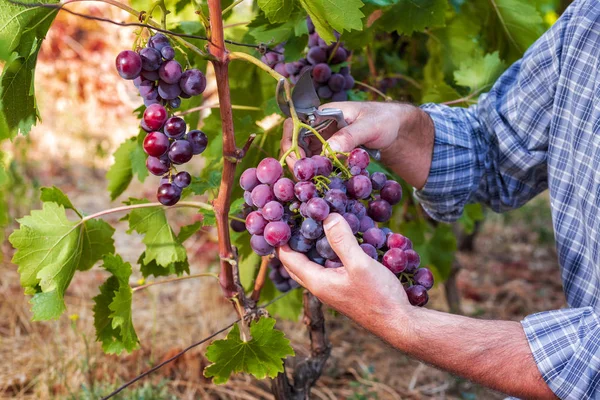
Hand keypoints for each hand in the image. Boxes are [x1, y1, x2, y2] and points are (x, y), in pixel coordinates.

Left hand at [277, 213, 409, 330]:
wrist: (400, 324)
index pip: (288, 258)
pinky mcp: (346, 289)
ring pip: (314, 265)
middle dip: (292, 242)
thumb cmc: (379, 297)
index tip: (281, 217)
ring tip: (315, 224)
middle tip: (295, 220)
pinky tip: (342, 240)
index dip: (281, 238)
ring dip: (311, 247)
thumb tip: (327, 216)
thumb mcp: (360, 265)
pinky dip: (328, 253)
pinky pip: (330, 268)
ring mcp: (333, 290)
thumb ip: (342, 241)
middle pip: (296, 263)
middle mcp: (320, 287)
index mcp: (317, 282)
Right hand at [280, 101, 433, 188]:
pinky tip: (323, 184)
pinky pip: (318, 164)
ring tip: (311, 185)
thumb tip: (328, 150)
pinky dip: (318, 174)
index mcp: (324, 113)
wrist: (399, 129)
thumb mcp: (371, 126)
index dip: (291, 142)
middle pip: (295, 143)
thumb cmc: (386, 119)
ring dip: (306, 169)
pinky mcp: (332, 153)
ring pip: (305, 155)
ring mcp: (325, 141)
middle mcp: (320, 126)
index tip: (297, 162)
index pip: (295, 124)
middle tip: (303, 179)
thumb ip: (350, 136)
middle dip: (295, 161)